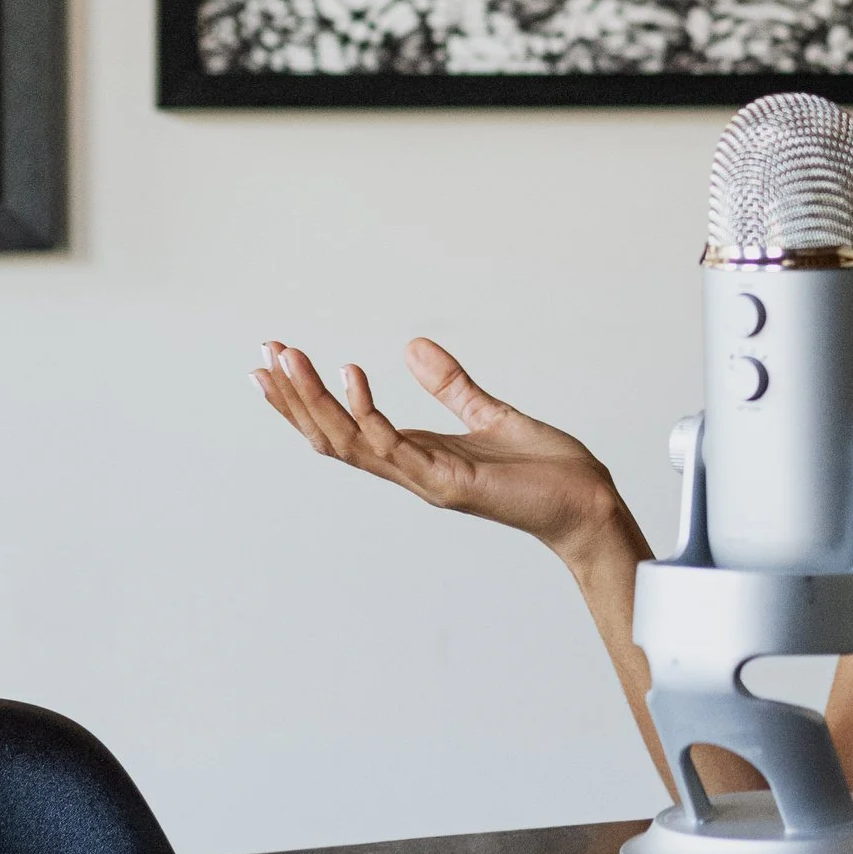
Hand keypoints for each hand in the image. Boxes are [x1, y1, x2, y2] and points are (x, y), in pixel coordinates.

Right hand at [253, 338, 641, 566]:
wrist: (587, 506)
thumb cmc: (545, 471)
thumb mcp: (491, 415)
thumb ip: (451, 385)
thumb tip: (411, 347)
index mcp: (417, 454)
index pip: (344, 429)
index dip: (307, 399)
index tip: (279, 359)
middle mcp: (412, 470)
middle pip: (332, 437)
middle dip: (294, 398)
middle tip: (265, 354)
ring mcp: (427, 480)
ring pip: (351, 443)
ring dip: (315, 402)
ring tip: (291, 359)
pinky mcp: (451, 484)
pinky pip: (396, 450)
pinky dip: (369, 415)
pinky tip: (353, 378)